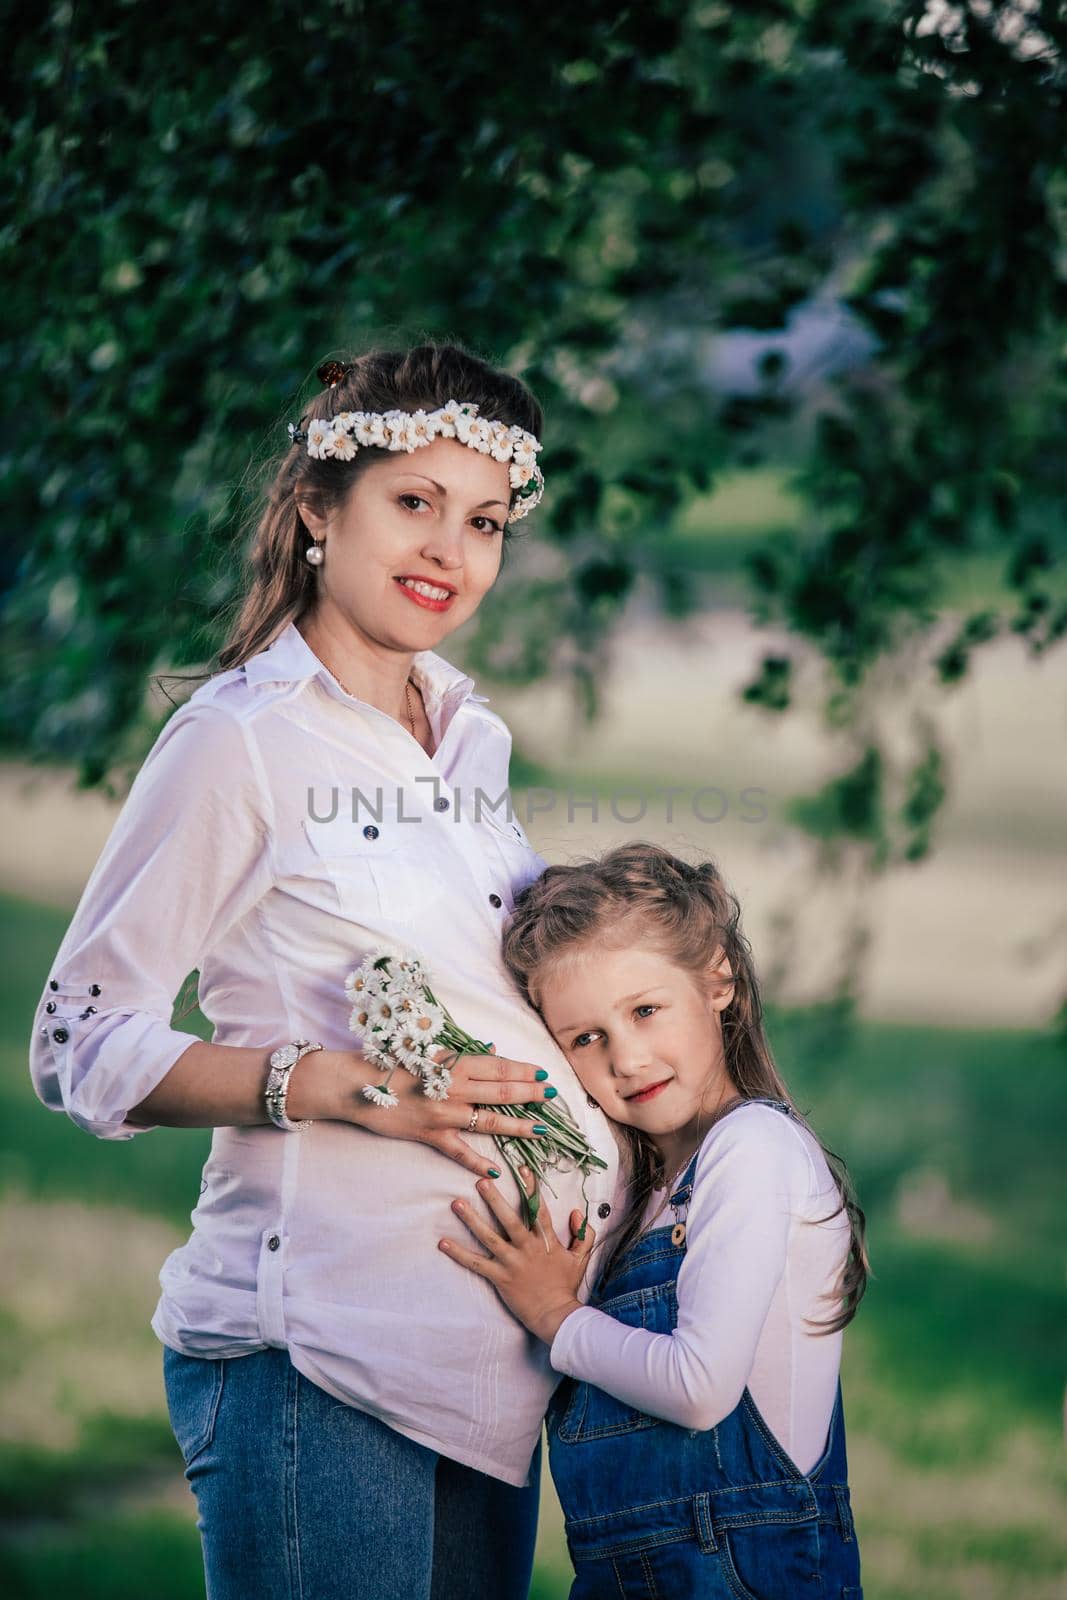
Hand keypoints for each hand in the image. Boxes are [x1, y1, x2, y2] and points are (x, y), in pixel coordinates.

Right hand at [332, 1045, 556, 1180]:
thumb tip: (492, 1051)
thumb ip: (461, 1054)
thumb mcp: (428, 1051)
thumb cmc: (392, 1063)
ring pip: (489, 1120)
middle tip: (552, 1096)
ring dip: (518, 1125)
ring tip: (541, 1129)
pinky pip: (459, 1151)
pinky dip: (478, 1161)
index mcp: (453, 1064)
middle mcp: (453, 1088)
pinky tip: (496, 1170)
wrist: (356, 1085)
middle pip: (501, 1091)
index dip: (523, 1070)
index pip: (498, 1066)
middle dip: (530, 1094)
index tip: (543, 1073)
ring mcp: (443, 1114)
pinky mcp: (430, 1135)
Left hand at [439, 1165, 597, 1344]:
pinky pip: (476, 1264)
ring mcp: (512, 1262)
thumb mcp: (580, 1258)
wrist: (556, 1315)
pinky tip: (443, 1243)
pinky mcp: (500, 1278)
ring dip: (472, 1219)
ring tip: (457, 1203)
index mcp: (545, 1240)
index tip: (521, 1169)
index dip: (531, 1188)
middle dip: (494, 1198)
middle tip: (480, 1181)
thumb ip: (583, 1234)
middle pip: (509, 1218)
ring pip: (489, 1236)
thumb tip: (576, 1212)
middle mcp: (527, 1247)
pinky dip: (459, 1254)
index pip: (538, 1209)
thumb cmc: (566, 1287)